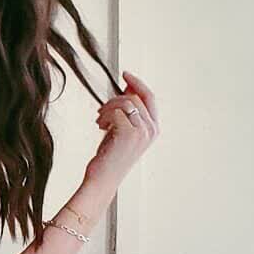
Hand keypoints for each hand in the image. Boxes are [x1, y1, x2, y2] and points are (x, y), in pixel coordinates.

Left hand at [84, 71, 158, 187]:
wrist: (101, 179)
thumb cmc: (109, 158)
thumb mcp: (121, 129)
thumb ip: (128, 110)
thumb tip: (127, 87)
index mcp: (153, 129)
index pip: (149, 97)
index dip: (137, 83)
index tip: (125, 74)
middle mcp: (151, 130)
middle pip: (137, 96)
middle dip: (116, 98)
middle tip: (102, 111)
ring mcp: (142, 131)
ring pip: (125, 101)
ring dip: (108, 108)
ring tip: (100, 120)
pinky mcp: (130, 133)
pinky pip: (116, 110)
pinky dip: (104, 115)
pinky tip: (100, 125)